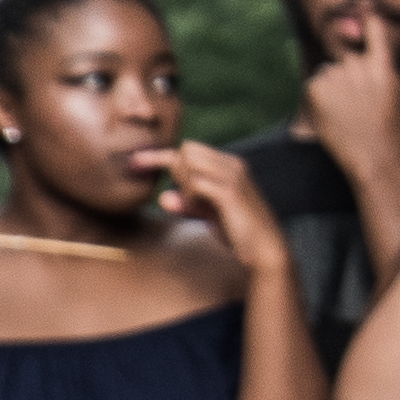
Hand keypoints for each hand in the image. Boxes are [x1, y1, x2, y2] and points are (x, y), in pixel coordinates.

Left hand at [163, 144, 289, 281]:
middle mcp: (232, 165)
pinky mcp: (230, 192)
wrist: (264, 249)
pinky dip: (188, 195)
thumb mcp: (209, 214)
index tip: (135, 162)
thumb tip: (163, 197)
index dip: (159, 155)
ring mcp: (233, 176)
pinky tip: (197, 208)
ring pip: (189, 161)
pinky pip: (195, 182)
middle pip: (187, 150)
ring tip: (194, 204)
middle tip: (184, 196)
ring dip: (182, 182)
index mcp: (229, 166)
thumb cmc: (238, 231)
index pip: (190, 150)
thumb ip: (189, 203)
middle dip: (174, 169)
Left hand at [299, 15, 399, 180]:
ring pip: (330, 68)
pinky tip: (335, 112)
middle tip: (362, 97)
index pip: (373, 26)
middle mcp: (356, 68)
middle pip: (349, 53)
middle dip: (354, 68)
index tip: (363, 10)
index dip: (368, 18)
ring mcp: (334, 79)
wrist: (373, 160)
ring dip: (336, 81)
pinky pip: (314, 82)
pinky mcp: (314, 92)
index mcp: (382, 65)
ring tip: (349, 108)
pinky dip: (320, 93)